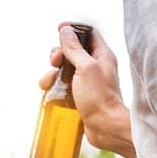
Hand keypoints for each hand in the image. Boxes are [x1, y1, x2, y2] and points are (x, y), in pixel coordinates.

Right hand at [38, 23, 135, 157]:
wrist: (105, 127)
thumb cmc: (100, 98)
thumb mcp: (85, 68)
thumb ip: (74, 48)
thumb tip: (65, 30)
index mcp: (101, 55)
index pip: (87, 33)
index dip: (72, 30)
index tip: (59, 30)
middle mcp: (94, 67)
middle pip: (71, 51)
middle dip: (58, 54)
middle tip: (55, 62)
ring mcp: (86, 82)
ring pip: (63, 70)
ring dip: (52, 73)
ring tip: (51, 82)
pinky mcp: (78, 96)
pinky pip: (61, 87)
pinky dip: (53, 88)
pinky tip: (52, 93)